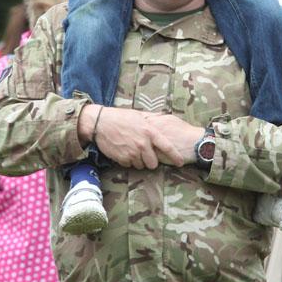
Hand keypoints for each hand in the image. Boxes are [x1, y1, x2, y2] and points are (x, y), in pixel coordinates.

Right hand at [79, 105, 200, 169]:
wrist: (100, 122)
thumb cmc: (121, 117)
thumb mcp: (139, 116)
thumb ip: (152, 120)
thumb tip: (164, 116)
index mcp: (149, 132)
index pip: (167, 147)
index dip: (175, 156)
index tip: (181, 162)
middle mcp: (143, 143)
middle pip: (153, 163)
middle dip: (150, 161)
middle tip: (144, 154)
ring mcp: (132, 152)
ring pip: (141, 165)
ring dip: (138, 161)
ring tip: (131, 149)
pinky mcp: (122, 158)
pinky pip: (129, 165)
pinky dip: (128, 161)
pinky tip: (123, 150)